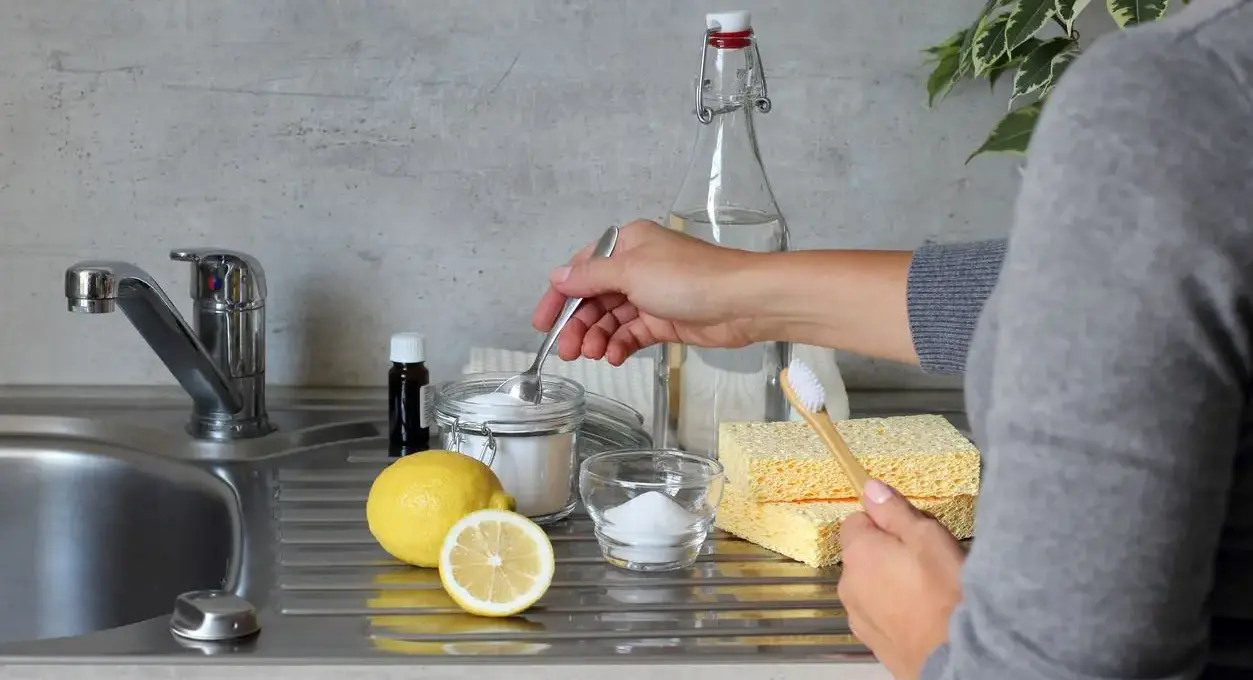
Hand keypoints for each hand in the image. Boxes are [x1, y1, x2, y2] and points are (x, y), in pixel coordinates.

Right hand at [532, 219, 759, 364]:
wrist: (741, 302)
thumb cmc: (688, 278)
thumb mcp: (630, 272)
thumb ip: (590, 277)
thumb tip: (557, 276)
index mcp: (627, 244)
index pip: (582, 269)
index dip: (559, 297)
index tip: (542, 324)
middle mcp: (637, 266)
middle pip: (594, 298)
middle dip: (578, 324)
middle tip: (567, 351)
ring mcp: (651, 295)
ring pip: (612, 319)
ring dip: (598, 337)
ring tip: (593, 356)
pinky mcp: (665, 320)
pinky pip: (632, 333)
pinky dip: (620, 345)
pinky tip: (614, 356)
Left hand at [838, 480, 964, 679]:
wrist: (959, 656)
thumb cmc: (946, 593)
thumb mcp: (927, 537)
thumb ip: (894, 511)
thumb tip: (870, 488)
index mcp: (858, 553)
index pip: (856, 520)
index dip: (883, 521)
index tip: (909, 530)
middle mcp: (848, 584)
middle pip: (863, 554)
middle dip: (887, 553)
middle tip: (925, 561)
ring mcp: (858, 616)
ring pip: (871, 585)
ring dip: (890, 583)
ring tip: (927, 592)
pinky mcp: (872, 641)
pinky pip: (880, 613)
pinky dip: (895, 610)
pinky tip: (922, 615)